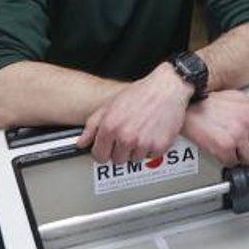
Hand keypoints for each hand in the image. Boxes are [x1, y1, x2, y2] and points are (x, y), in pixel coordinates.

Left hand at [77, 63, 191, 164]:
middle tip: (127, 136)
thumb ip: (92, 125)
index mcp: (110, 126)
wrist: (167, 87)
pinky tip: (152, 133)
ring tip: (141, 131)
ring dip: (137, 149)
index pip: (99, 156)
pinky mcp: (159, 146)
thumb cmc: (140, 93)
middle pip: (118, 160)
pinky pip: (151, 156)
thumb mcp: (110, 105)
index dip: (103, 152)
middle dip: (121, 151)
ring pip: (135, 159)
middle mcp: (125, 136)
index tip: (107, 148)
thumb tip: (81, 142)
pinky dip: (152, 148)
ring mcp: (143, 143)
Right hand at [181, 90, 248, 165]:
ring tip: (235, 149)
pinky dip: (228, 160)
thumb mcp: (241, 99)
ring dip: (243, 157)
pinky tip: (224, 150)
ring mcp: (237, 134)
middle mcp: (248, 121)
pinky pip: (233, 162)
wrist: (190, 105)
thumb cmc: (211, 102)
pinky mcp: (224, 146)